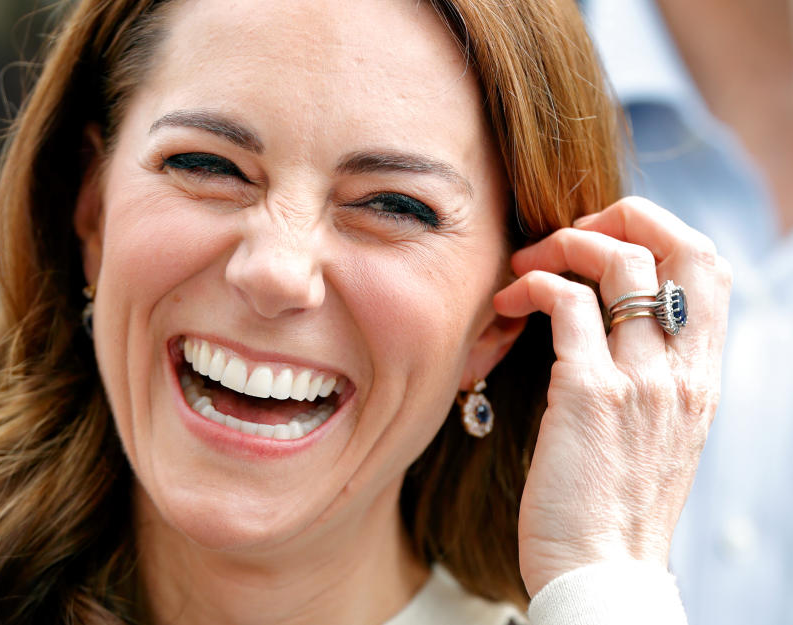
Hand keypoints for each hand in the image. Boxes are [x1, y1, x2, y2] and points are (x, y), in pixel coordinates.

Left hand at [492, 197, 731, 595]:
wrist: (601, 574)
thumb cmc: (614, 508)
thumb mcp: (656, 436)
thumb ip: (651, 379)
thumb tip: (614, 328)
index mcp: (701, 379)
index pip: (710, 268)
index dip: (660, 232)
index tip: (607, 241)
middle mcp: (682, 370)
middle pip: (681, 245)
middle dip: (622, 215)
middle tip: (567, 235)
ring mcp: (640, 379)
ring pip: (619, 262)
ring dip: (563, 246)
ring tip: (524, 268)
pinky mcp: (588, 394)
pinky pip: (567, 304)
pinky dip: (534, 286)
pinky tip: (509, 303)